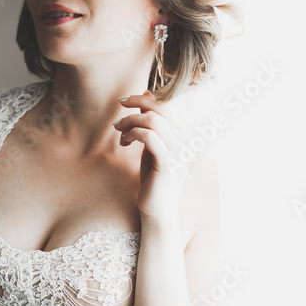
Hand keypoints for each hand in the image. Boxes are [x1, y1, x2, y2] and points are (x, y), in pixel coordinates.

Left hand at [113, 90, 189, 222]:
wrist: (157, 210)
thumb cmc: (153, 179)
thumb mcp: (151, 146)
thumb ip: (151, 124)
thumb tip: (146, 95)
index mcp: (186, 136)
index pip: (166, 107)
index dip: (144, 99)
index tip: (124, 100)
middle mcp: (187, 141)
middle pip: (160, 109)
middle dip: (135, 106)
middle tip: (118, 111)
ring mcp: (180, 152)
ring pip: (152, 121)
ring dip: (130, 122)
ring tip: (119, 132)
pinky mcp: (168, 163)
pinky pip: (148, 137)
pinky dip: (132, 134)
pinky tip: (124, 142)